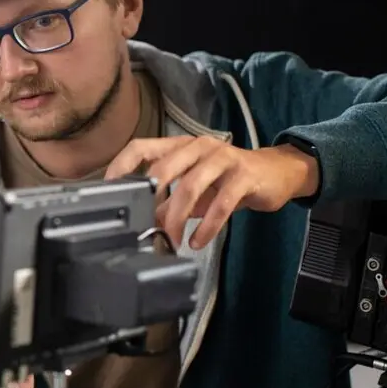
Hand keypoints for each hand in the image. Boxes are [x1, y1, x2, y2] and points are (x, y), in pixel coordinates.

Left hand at [105, 137, 319, 249]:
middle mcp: (199, 147)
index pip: (141, 147)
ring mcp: (223, 159)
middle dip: (150, 200)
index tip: (108, 188)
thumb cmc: (229, 179)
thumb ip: (168, 200)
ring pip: (191, 186)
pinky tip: (198, 241)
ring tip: (172, 240)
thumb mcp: (194, 187)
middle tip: (143, 226)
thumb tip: (143, 220)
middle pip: (164, 168)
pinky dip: (207, 226)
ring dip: (177, 218)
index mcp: (181, 146)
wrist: (277, 174)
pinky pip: (221, 203)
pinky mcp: (244, 176)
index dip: (121, 166)